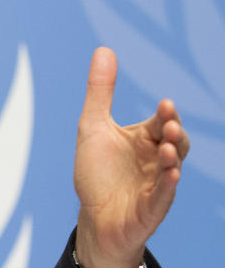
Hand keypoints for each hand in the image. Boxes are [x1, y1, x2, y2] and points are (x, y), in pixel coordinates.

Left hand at [74, 47, 189, 267]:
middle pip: (174, 141)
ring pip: (172, 167)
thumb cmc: (97, 173)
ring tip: (168, 148)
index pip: (161, 122)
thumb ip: (100, 92)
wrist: (95, 217)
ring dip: (173, 157)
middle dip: (173, 132)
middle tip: (169, 125)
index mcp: (145, 139)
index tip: (164, 105)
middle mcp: (157, 159)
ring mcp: (157, 184)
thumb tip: (104, 49)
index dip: (166, 115)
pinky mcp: (152, 207)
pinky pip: (164, 195)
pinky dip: (168, 185)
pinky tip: (171, 174)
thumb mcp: (93, 127)